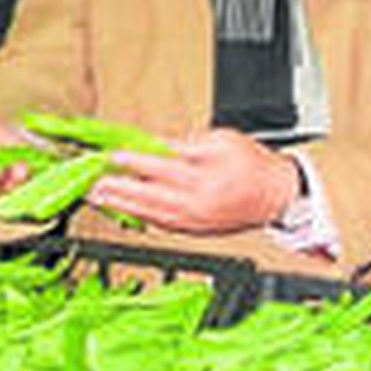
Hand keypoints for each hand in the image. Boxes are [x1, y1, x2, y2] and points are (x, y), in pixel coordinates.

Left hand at [91, 129, 299, 234]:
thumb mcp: (222, 140)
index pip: (161, 168)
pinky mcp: (196, 231)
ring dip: (123, 206)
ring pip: (152, 214)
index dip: (134, 162)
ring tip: (100, 198)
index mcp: (206, 177)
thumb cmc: (253, 165)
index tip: (112, 157)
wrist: (277, 196)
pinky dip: (142, 218)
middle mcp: (198, 204)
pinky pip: (163, 225)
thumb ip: (187, 144)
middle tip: (94, 184)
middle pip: (150, 196)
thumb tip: (156, 146)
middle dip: (119, 190)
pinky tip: (125, 211)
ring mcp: (196, 221)